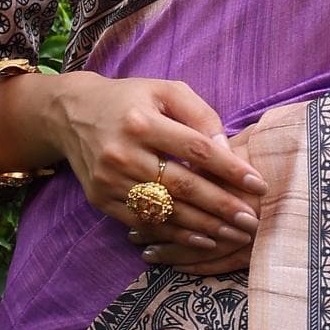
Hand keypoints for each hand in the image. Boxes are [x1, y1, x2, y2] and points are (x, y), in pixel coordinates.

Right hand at [0, 70, 265, 275]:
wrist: (71, 114)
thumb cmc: (131, 100)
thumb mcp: (165, 90)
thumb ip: (201, 114)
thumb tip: (227, 150)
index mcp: (141, 121)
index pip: (195, 149)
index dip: (230, 169)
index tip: (257, 184)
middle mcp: (122, 152)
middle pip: (183, 186)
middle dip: (223, 206)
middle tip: (252, 220)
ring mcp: (109, 180)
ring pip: (165, 210)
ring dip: (205, 227)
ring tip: (236, 235)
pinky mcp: (101, 199)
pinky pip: (145, 223)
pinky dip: (177, 235)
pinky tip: (204, 239)